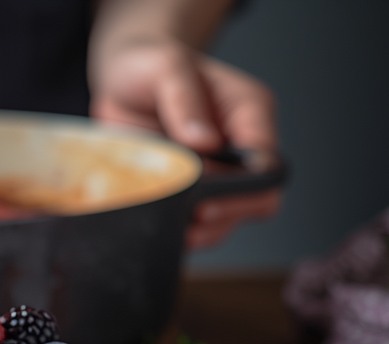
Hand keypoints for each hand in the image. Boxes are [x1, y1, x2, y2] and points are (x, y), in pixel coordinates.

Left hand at [90, 40, 280, 249]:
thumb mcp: (165, 67)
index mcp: (249, 113)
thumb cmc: (150, 66)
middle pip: (256, 199)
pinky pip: (194, 224)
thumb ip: (183, 99)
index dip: (247, 188)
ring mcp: (214, 175)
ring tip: (174, 232)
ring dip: (203, 231)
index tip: (210, 201)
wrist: (121, 81)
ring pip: (226, 220)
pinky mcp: (187, 192)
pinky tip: (161, 231)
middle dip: (226, 215)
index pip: (267, 161)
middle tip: (191, 221)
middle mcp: (238, 149)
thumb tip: (202, 142)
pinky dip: (179, 231)